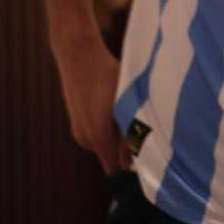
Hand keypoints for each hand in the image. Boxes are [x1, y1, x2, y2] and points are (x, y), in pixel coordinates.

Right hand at [54, 32, 130, 173]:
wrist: (78, 55)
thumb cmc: (107, 75)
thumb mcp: (125, 100)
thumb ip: (131, 130)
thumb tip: (136, 157)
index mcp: (98, 138)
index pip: (117, 169)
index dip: (133, 163)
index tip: (147, 149)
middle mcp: (85, 140)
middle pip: (112, 156)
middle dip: (126, 146)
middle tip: (138, 121)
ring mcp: (78, 131)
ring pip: (104, 143)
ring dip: (116, 134)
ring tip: (124, 109)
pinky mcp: (76, 121)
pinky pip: (96, 133)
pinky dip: (106, 126)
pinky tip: (111, 105)